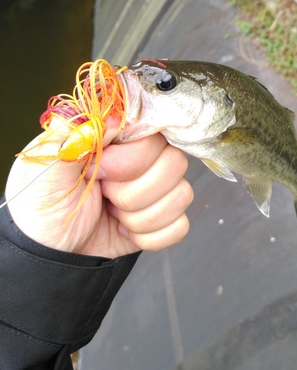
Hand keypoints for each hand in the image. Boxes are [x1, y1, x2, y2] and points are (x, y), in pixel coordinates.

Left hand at [5, 118, 193, 257]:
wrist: (47, 254)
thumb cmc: (42, 206)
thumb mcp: (46, 166)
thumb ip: (73, 133)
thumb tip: (112, 115)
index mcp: (117, 139)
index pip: (154, 132)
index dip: (132, 157)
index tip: (102, 171)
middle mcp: (142, 159)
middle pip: (174, 163)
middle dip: (133, 191)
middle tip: (104, 195)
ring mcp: (154, 189)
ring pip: (181, 195)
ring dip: (139, 215)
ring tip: (111, 213)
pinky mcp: (160, 218)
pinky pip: (180, 226)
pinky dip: (149, 236)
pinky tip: (125, 230)